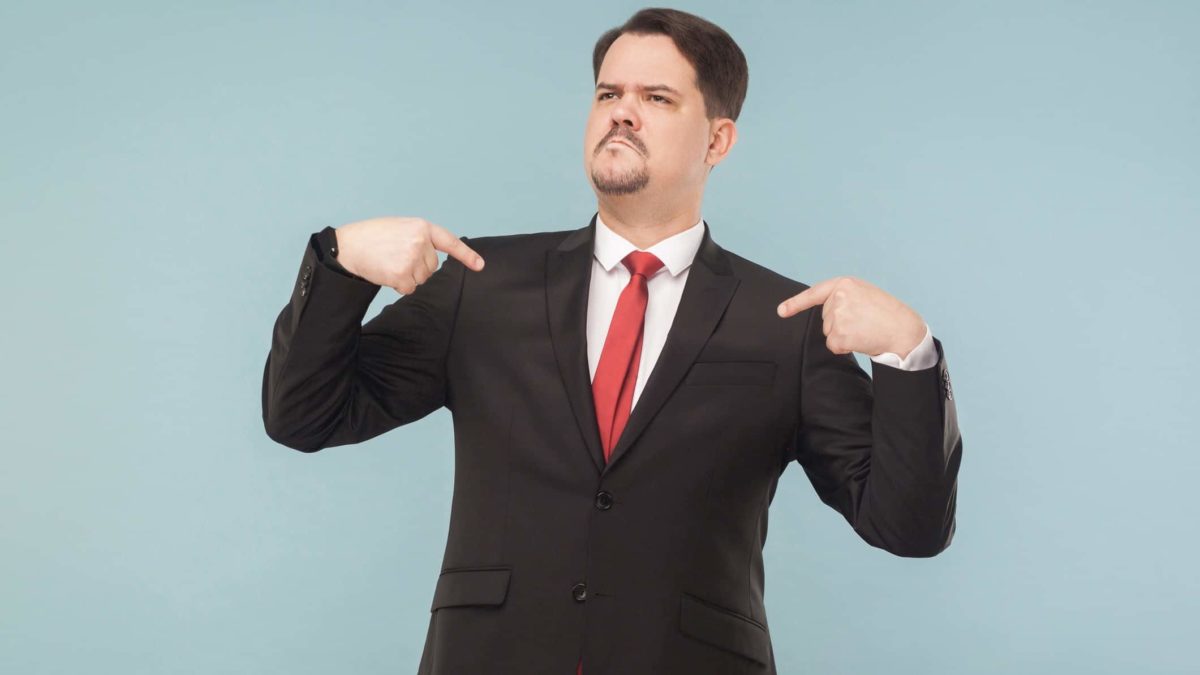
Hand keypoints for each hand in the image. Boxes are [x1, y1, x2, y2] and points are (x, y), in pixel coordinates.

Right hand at [335, 216, 484, 293]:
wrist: (348, 246)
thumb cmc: (373, 237)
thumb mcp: (401, 228)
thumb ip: (420, 239)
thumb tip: (433, 262)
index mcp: (421, 227)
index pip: (449, 242)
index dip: (466, 255)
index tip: (480, 265)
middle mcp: (420, 241)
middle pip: (432, 267)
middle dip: (417, 267)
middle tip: (395, 257)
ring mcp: (412, 258)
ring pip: (421, 279)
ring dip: (407, 276)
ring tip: (388, 262)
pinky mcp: (402, 274)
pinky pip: (409, 288)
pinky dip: (398, 285)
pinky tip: (385, 272)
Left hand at [776, 276, 925, 358]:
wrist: (904, 330)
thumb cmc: (888, 314)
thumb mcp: (865, 294)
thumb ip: (844, 298)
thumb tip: (826, 313)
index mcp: (845, 284)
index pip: (815, 293)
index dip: (795, 304)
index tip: (781, 311)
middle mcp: (838, 297)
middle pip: (825, 318)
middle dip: (840, 323)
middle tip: (864, 322)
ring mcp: (838, 316)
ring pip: (829, 333)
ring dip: (844, 336)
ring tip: (865, 329)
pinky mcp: (839, 334)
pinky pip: (833, 345)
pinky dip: (844, 347)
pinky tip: (861, 340)